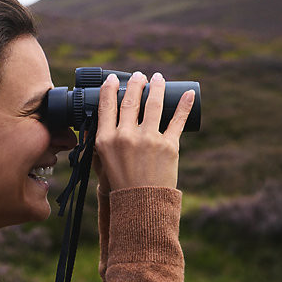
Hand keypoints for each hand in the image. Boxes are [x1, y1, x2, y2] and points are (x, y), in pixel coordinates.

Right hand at [94, 71, 194, 191]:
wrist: (141, 205)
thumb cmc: (120, 184)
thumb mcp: (101, 163)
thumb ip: (97, 143)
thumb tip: (91, 125)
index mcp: (106, 140)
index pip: (107, 106)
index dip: (110, 89)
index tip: (114, 80)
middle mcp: (126, 136)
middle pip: (131, 100)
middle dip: (136, 83)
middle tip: (140, 76)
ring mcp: (149, 140)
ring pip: (155, 104)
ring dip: (158, 86)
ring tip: (159, 78)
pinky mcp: (169, 146)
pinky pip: (178, 120)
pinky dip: (185, 105)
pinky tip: (190, 94)